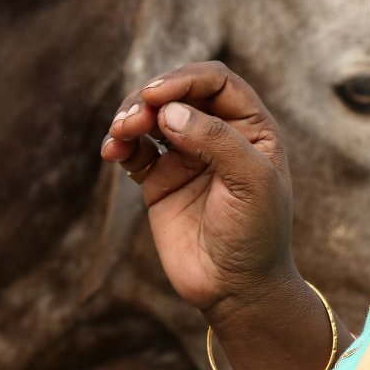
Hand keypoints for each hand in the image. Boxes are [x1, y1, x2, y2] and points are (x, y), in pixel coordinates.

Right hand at [101, 62, 296, 315]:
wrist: (237, 290)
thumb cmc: (258, 234)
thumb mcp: (251, 182)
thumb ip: (215, 140)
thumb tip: (169, 112)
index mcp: (251, 125)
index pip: (216, 81)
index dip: (185, 79)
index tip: (156, 94)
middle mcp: (218, 133)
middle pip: (178, 93)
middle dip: (151, 98)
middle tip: (132, 120)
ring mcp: (187, 155)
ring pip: (153, 116)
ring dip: (131, 116)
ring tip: (119, 134)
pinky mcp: (160, 180)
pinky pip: (135, 150)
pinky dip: (120, 144)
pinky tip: (112, 152)